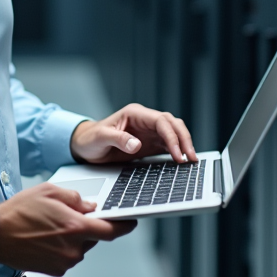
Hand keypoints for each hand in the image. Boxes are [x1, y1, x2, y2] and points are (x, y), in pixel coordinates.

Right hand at [0, 184, 136, 275]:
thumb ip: (75, 198)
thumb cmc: (19, 212)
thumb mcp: (49, 191)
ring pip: (80, 247)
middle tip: (67, 217)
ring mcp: (64, 261)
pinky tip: (46, 238)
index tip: (130, 222)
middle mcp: (73, 248)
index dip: (124, 226)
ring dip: (73, 236)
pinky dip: (63, 247)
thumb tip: (89, 206)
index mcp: (75, 227)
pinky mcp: (55, 270)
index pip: (111, 231)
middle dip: (86, 226)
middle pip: (93, 237)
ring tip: (50, 226)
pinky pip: (68, 256)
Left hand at [69, 103, 196, 164]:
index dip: (172, 136)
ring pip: (174, 133)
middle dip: (184, 139)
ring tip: (191, 161)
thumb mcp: (99, 138)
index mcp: (135, 113)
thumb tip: (136, 144)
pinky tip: (182, 162)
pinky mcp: (150, 144)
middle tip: (191, 158)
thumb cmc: (90, 139)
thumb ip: (117, 139)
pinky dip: (177, 152)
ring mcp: (149, 132)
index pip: (161, 121)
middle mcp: (145, 121)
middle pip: (172, 124)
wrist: (84, 146)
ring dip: (184, 145)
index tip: (177, 153)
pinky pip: (168, 145)